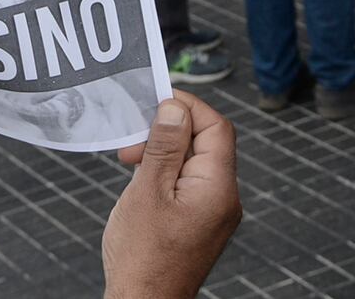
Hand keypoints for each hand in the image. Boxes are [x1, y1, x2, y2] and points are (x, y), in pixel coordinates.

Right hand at [102, 92, 240, 298]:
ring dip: (163, 151)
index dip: (187, 106)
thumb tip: (176, 107)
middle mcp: (224, 198)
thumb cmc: (142, 255)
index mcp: (218, 188)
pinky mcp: (200, 221)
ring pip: (194, 161)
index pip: (216, 127)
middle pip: (206, 141)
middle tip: (131, 141)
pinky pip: (188, 181)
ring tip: (130, 162)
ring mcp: (213, 211)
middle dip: (168, 130)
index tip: (153, 100)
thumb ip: (164, 146)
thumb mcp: (148, 191)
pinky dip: (165, 171)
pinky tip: (140, 179)